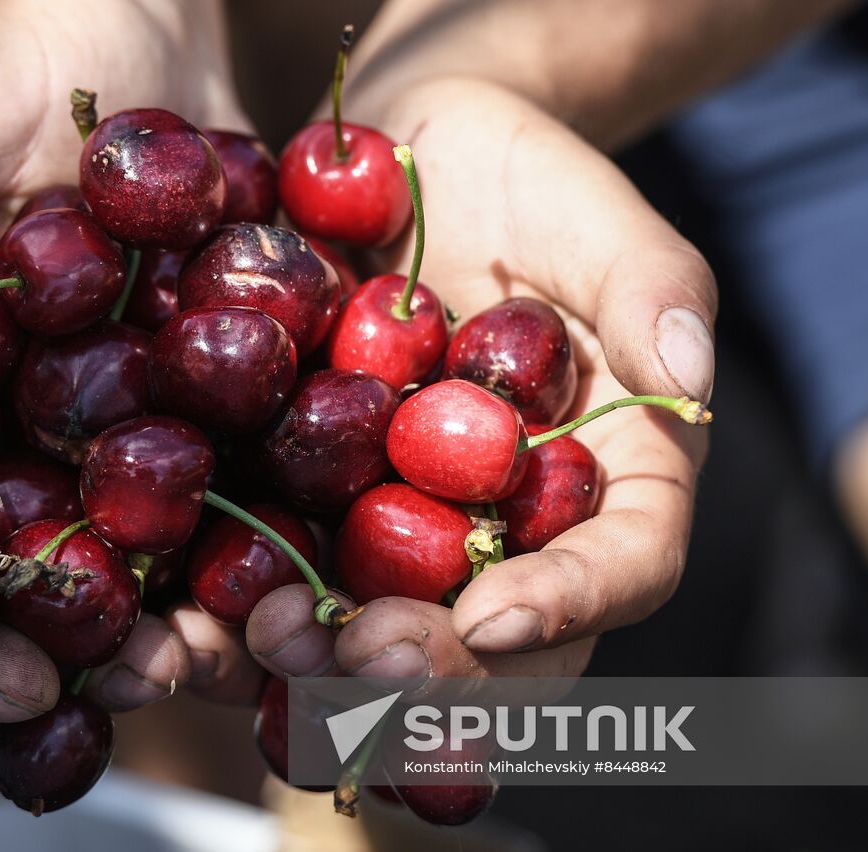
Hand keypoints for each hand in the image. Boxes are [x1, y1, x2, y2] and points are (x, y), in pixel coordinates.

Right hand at [0, 0, 247, 720]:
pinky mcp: (148, 465)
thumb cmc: (34, 69)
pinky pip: (158, 558)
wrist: (163, 78)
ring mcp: (49, 460)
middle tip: (23, 690)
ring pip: (40, 593)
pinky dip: (187, 606)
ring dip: (83, 656)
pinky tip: (231, 631)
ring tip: (150, 676)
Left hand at [244, 77, 714, 684]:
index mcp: (608, 478)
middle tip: (362, 658)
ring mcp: (407, 532)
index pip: (623, 567)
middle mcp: (510, 531)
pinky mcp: (313, 513)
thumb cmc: (524, 183)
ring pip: (382, 640)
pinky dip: (233, 622)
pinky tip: (181, 630)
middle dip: (430, 667)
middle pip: (496, 643)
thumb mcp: (595, 216)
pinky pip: (281, 584)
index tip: (493, 618)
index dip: (569, 606)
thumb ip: (653, 288)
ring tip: (264, 641)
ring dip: (322, 672)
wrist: (407, 163)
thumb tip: (686, 380)